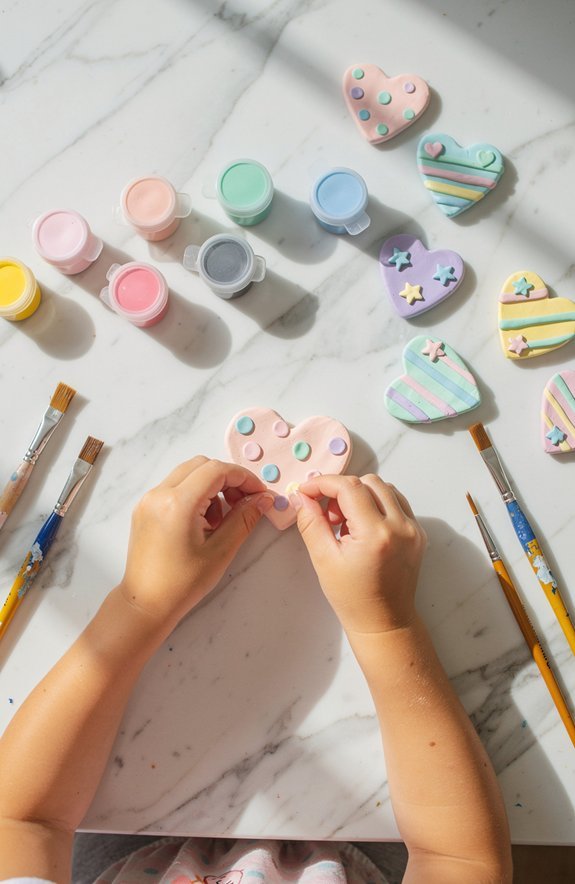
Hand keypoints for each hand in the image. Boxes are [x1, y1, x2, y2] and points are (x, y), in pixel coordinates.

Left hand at [119, 456, 273, 630]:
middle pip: (201, 465)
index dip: (243, 478)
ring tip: (220, 520)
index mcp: (177, 503)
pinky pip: (174, 487)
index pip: (216, 470)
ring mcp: (148, 499)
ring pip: (187, 473)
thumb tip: (264, 499)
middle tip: (243, 504)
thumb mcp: (221, 551)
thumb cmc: (182, 583)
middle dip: (227, 479)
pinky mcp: (144, 508)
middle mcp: (158, 494)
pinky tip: (202, 522)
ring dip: (210, 486)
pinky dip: (194, 494)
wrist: (145, 604)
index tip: (259, 495)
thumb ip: (244, 518)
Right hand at [292, 474, 426, 634]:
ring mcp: (414, 529)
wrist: (384, 622)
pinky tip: (363, 525)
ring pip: (384, 488)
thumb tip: (302, 496)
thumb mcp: (324, 560)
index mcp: (375, 534)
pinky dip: (376, 504)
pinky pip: (397, 502)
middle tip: (329, 515)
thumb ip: (311, 523)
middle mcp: (400, 526)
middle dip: (342, 490)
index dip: (323, 483)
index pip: (349, 487)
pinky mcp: (418, 533)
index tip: (307, 491)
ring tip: (346, 522)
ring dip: (360, 495)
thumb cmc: (351, 597)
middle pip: (368, 482)